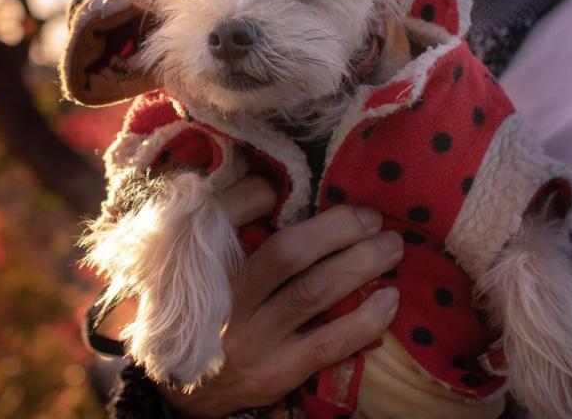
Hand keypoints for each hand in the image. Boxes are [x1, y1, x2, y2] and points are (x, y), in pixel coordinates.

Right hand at [160, 175, 401, 418]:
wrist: (179, 385)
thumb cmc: (194, 308)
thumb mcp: (186, 263)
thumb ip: (220, 222)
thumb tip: (269, 186)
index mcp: (197, 263)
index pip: (226, 213)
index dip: (259, 193)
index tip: (286, 187)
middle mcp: (223, 299)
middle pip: (287, 253)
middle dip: (339, 228)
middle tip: (371, 216)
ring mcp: (251, 338)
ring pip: (314, 292)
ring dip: (362, 264)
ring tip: (392, 246)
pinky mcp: (275, 372)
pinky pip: (328, 343)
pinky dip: (365, 320)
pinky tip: (390, 300)